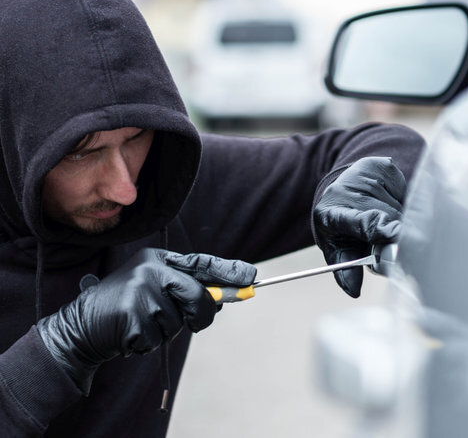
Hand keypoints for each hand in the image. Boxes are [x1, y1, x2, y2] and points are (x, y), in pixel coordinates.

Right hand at [37, 249, 255, 392]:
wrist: (83, 324)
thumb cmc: (126, 306)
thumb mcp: (156, 290)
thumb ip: (186, 291)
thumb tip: (221, 299)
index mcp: (159, 260)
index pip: (201, 263)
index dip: (228, 270)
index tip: (250, 277)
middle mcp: (151, 269)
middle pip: (197, 295)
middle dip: (202, 314)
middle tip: (197, 322)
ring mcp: (141, 291)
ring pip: (178, 321)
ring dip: (166, 330)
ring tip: (143, 322)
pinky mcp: (133, 314)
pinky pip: (159, 338)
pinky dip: (149, 342)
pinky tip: (131, 333)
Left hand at [313, 156, 405, 296]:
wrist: (343, 187)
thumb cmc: (340, 224)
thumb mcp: (336, 246)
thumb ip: (346, 267)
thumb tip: (353, 290)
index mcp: (330, 215)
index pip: (358, 222)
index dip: (377, 227)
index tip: (397, 234)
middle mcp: (347, 192)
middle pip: (388, 219)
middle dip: (398, 237)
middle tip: (398, 248)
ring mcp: (366, 177)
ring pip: (402, 207)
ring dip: (404, 223)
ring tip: (388, 226)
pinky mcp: (385, 167)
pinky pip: (408, 192)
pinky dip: (406, 205)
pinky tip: (392, 205)